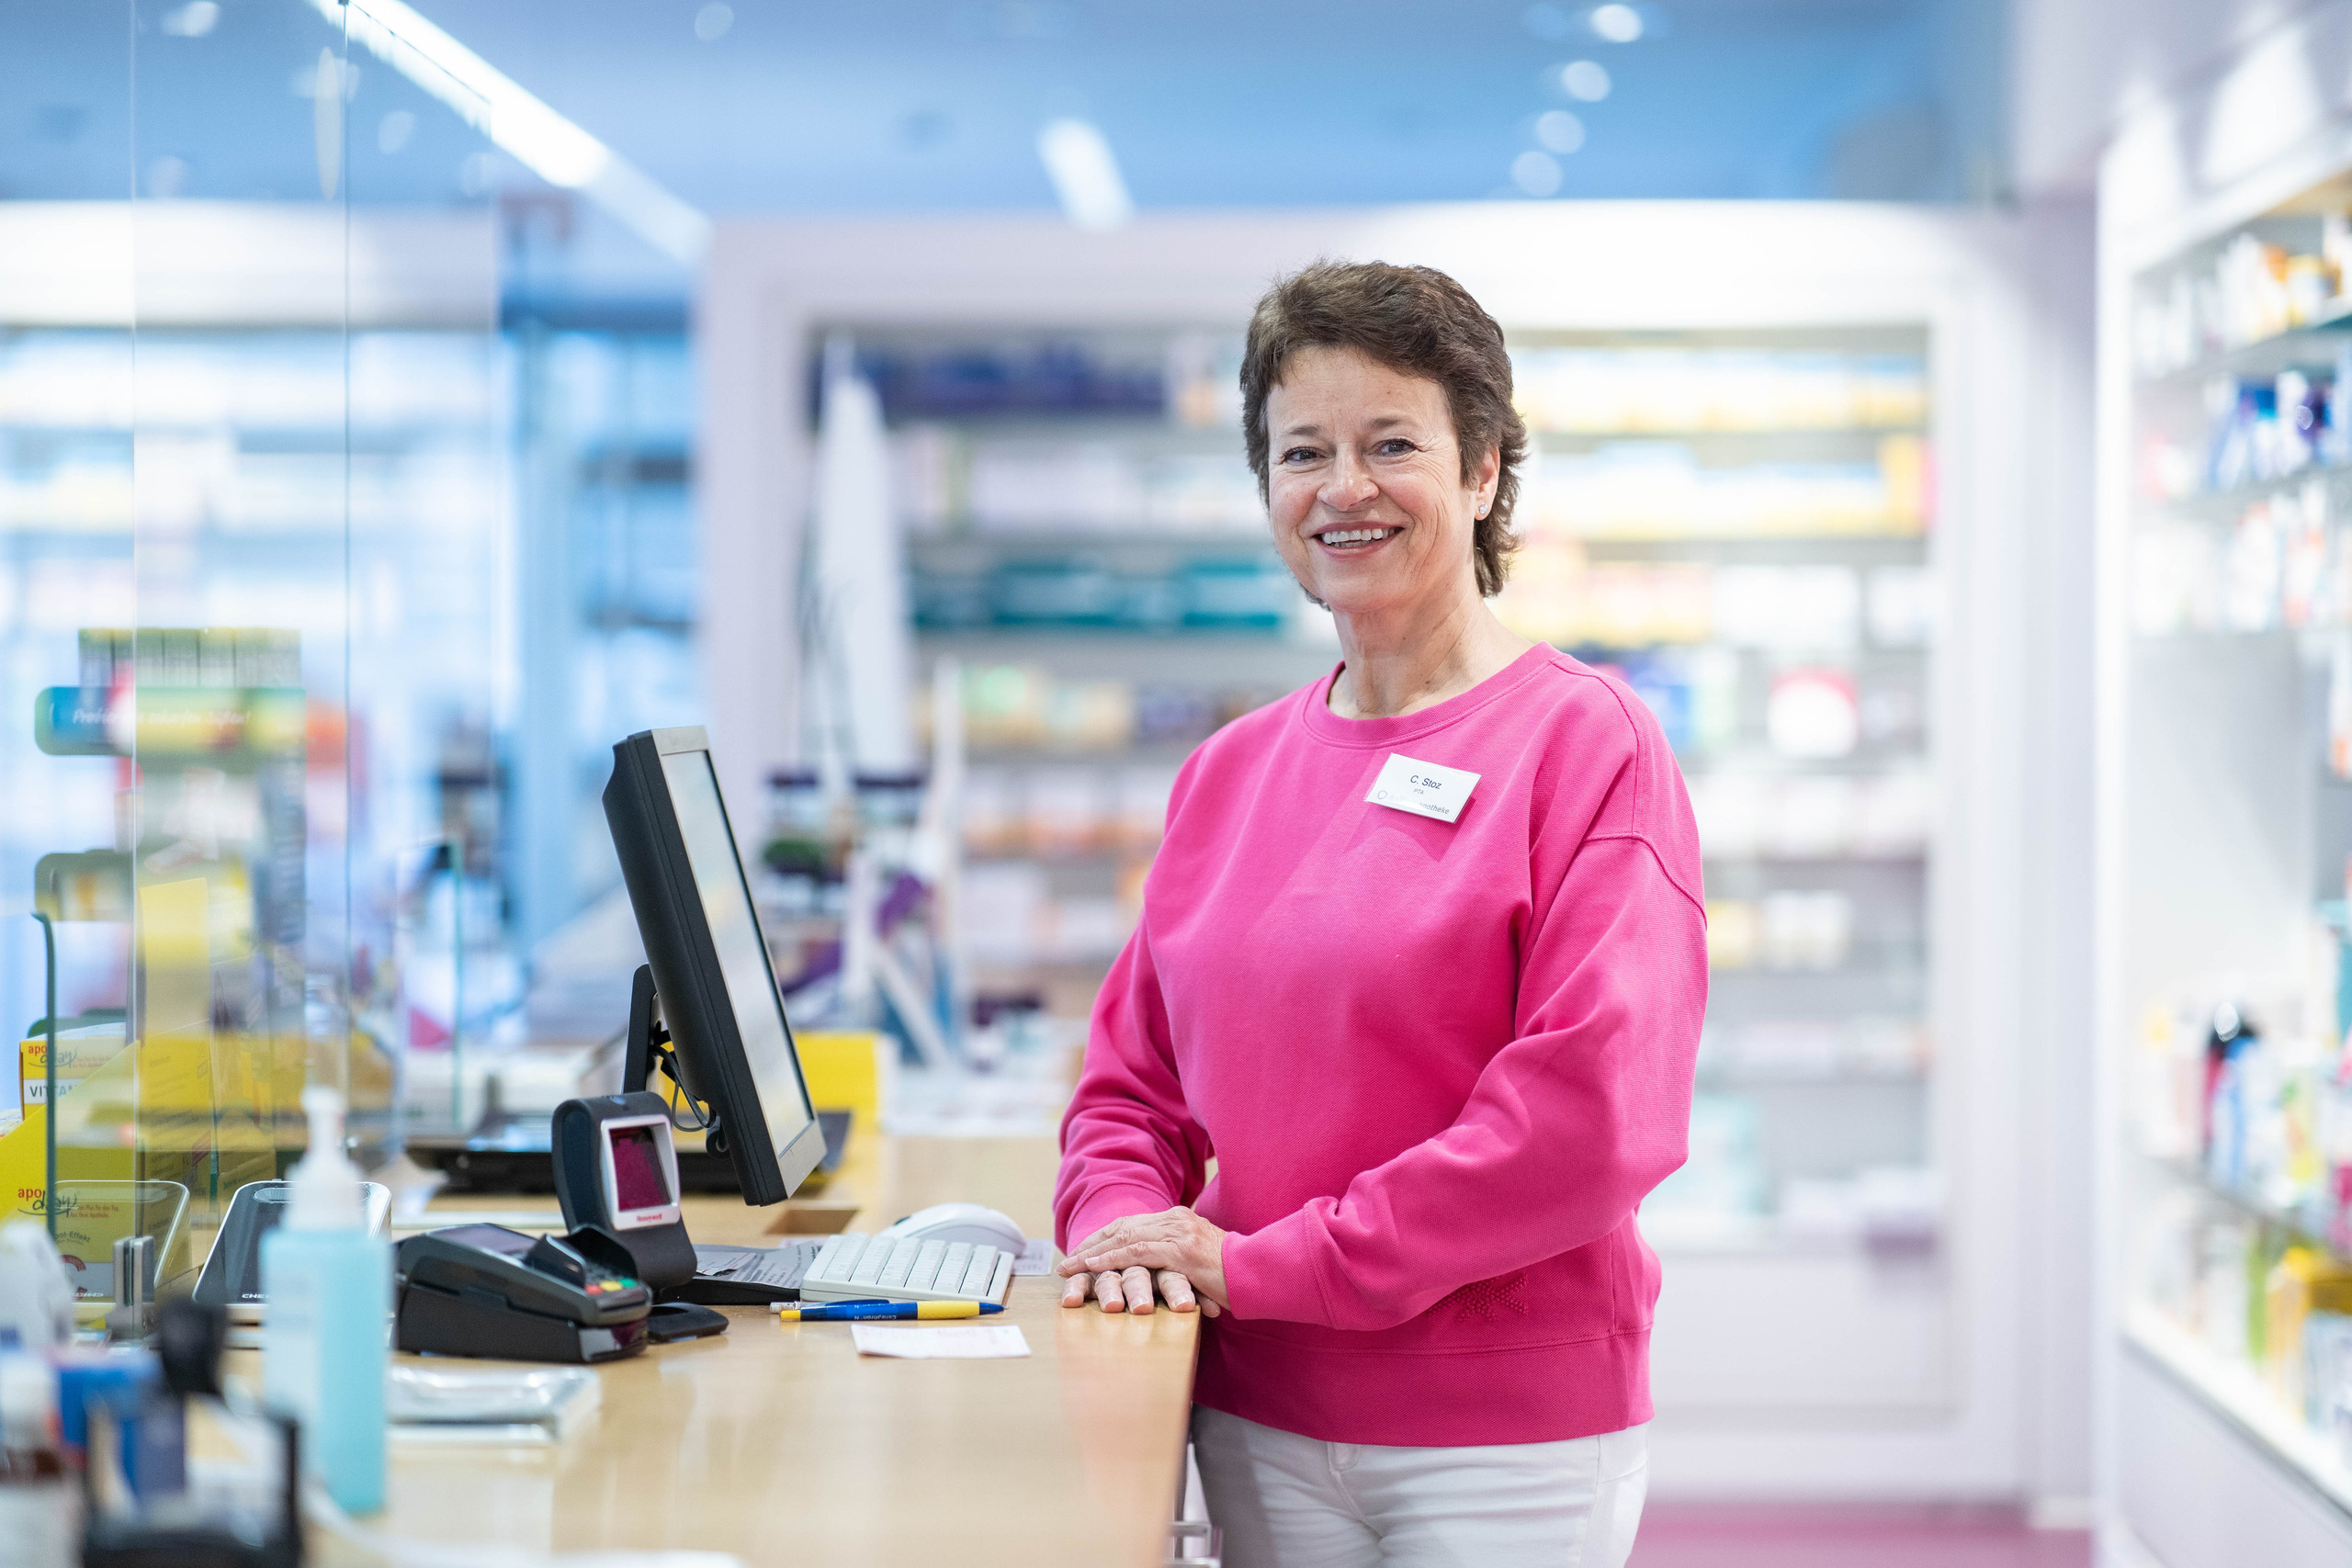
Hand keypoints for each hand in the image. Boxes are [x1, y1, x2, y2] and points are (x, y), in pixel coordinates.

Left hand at [1056, 1207, 1227, 1316]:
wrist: (1261, 1272)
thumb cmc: (1234, 1274)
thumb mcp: (1199, 1261)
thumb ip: (1177, 1259)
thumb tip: (1157, 1272)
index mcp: (1178, 1219)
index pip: (1130, 1224)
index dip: (1102, 1238)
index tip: (1081, 1252)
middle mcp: (1175, 1220)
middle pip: (1121, 1228)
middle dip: (1090, 1245)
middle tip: (1066, 1261)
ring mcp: (1178, 1233)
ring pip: (1123, 1239)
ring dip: (1092, 1254)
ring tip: (1070, 1267)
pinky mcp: (1181, 1251)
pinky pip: (1137, 1253)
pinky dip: (1111, 1261)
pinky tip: (1094, 1268)